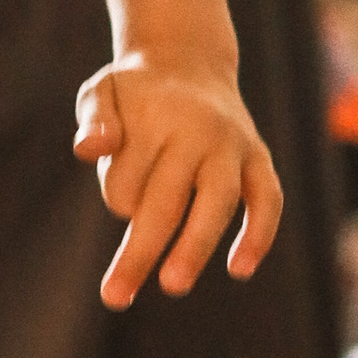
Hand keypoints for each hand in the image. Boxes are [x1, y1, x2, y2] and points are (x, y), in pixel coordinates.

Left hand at [73, 55, 282, 306]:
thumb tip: (90, 150)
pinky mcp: (260, 159)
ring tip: (172, 286)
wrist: (189, 60)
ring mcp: (235, 147)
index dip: (118, 196)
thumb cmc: (135, 91)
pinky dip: (259, 233)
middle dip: (141, 251)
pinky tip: (239, 269)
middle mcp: (201, 132)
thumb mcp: (102, 91)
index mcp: (159, 119)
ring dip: (196, 247)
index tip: (118, 197)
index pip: (129, 181)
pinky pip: (268, 199)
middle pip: (168, 201)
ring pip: (218, 203)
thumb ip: (94, 119)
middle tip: (115, 296)